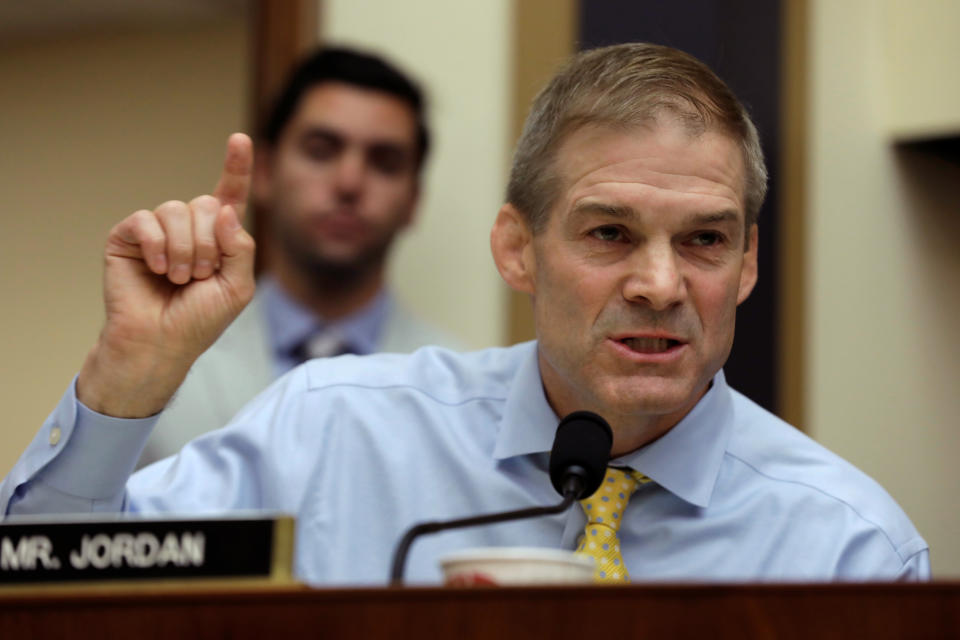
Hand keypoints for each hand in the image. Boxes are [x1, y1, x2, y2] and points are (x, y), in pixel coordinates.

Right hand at [77, 134, 255, 417]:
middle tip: (198, 276)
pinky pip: (146, 219)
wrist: (160, 343)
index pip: (229, 195)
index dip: (236, 167)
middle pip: (205, 204)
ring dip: (185, 250)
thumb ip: (241, 248)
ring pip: (177, 209)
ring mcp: (157, 230)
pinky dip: (157, 245)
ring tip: (178, 278)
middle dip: (209, 245)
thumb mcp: (238, 287)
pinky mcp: (128, 236)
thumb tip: (224, 209)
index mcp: (217, 237)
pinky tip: (157, 269)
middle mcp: (188, 228)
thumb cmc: (199, 320)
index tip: (240, 139)